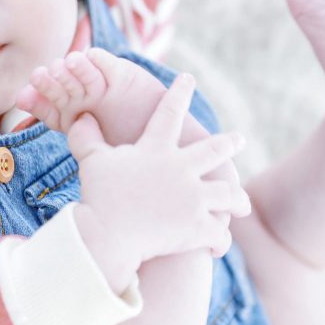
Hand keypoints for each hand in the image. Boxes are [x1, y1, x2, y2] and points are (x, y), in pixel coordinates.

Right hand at [70, 73, 248, 267]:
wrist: (109, 233)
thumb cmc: (99, 196)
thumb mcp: (91, 160)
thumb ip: (87, 137)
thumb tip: (82, 117)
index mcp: (156, 149)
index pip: (168, 113)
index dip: (179, 93)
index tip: (188, 79)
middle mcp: (182, 169)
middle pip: (214, 150)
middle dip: (229, 144)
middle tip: (240, 139)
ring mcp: (194, 197)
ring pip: (227, 194)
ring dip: (237, 199)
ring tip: (242, 202)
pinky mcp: (198, 226)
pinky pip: (218, 233)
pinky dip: (219, 240)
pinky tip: (219, 245)